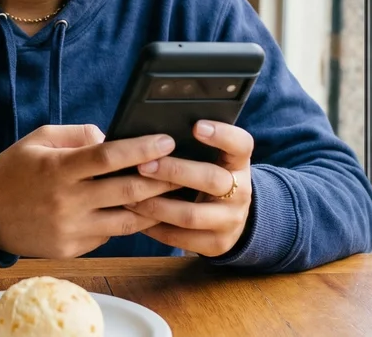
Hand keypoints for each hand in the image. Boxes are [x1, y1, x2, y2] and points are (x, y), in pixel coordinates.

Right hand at [0, 124, 178, 258]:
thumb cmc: (14, 171)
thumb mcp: (38, 139)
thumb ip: (76, 134)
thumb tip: (109, 137)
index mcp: (60, 168)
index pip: (109, 156)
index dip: (142, 147)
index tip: (167, 140)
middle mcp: (68, 201)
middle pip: (127, 190)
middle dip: (162, 178)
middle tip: (185, 168)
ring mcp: (71, 229)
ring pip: (126, 219)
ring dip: (154, 206)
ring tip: (175, 194)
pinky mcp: (72, 249)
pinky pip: (109, 234)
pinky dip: (126, 222)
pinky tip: (142, 211)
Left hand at [125, 121, 253, 257]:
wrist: (231, 219)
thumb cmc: (209, 178)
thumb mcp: (212, 160)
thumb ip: (192, 147)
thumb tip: (151, 135)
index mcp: (239, 163)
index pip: (241, 144)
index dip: (222, 134)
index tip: (196, 126)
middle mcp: (241, 192)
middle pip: (212, 179)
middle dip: (174, 171)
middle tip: (144, 165)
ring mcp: (231, 221)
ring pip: (191, 215)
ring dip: (156, 205)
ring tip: (129, 196)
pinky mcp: (217, 244)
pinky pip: (180, 238)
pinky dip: (154, 227)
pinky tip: (135, 216)